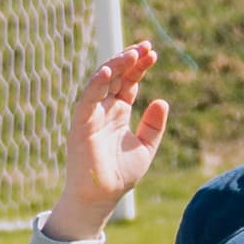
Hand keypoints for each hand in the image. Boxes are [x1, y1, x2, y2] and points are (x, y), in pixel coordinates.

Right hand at [52, 41, 168, 237]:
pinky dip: (96, 84)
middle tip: (145, 46)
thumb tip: (162, 101)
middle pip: (115, 76)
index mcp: (118, 112)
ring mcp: (91, 115)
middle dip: (129, 59)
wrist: (101, 197)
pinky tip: (108, 71)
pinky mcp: (81, 124)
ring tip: (132, 53)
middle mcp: (103, 109)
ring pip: (101, 82)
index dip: (139, 66)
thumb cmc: (119, 175)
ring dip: (115, 66)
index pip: (128, 81)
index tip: (152, 52)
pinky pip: (87, 99)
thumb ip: (154, 125)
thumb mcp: (145, 147)